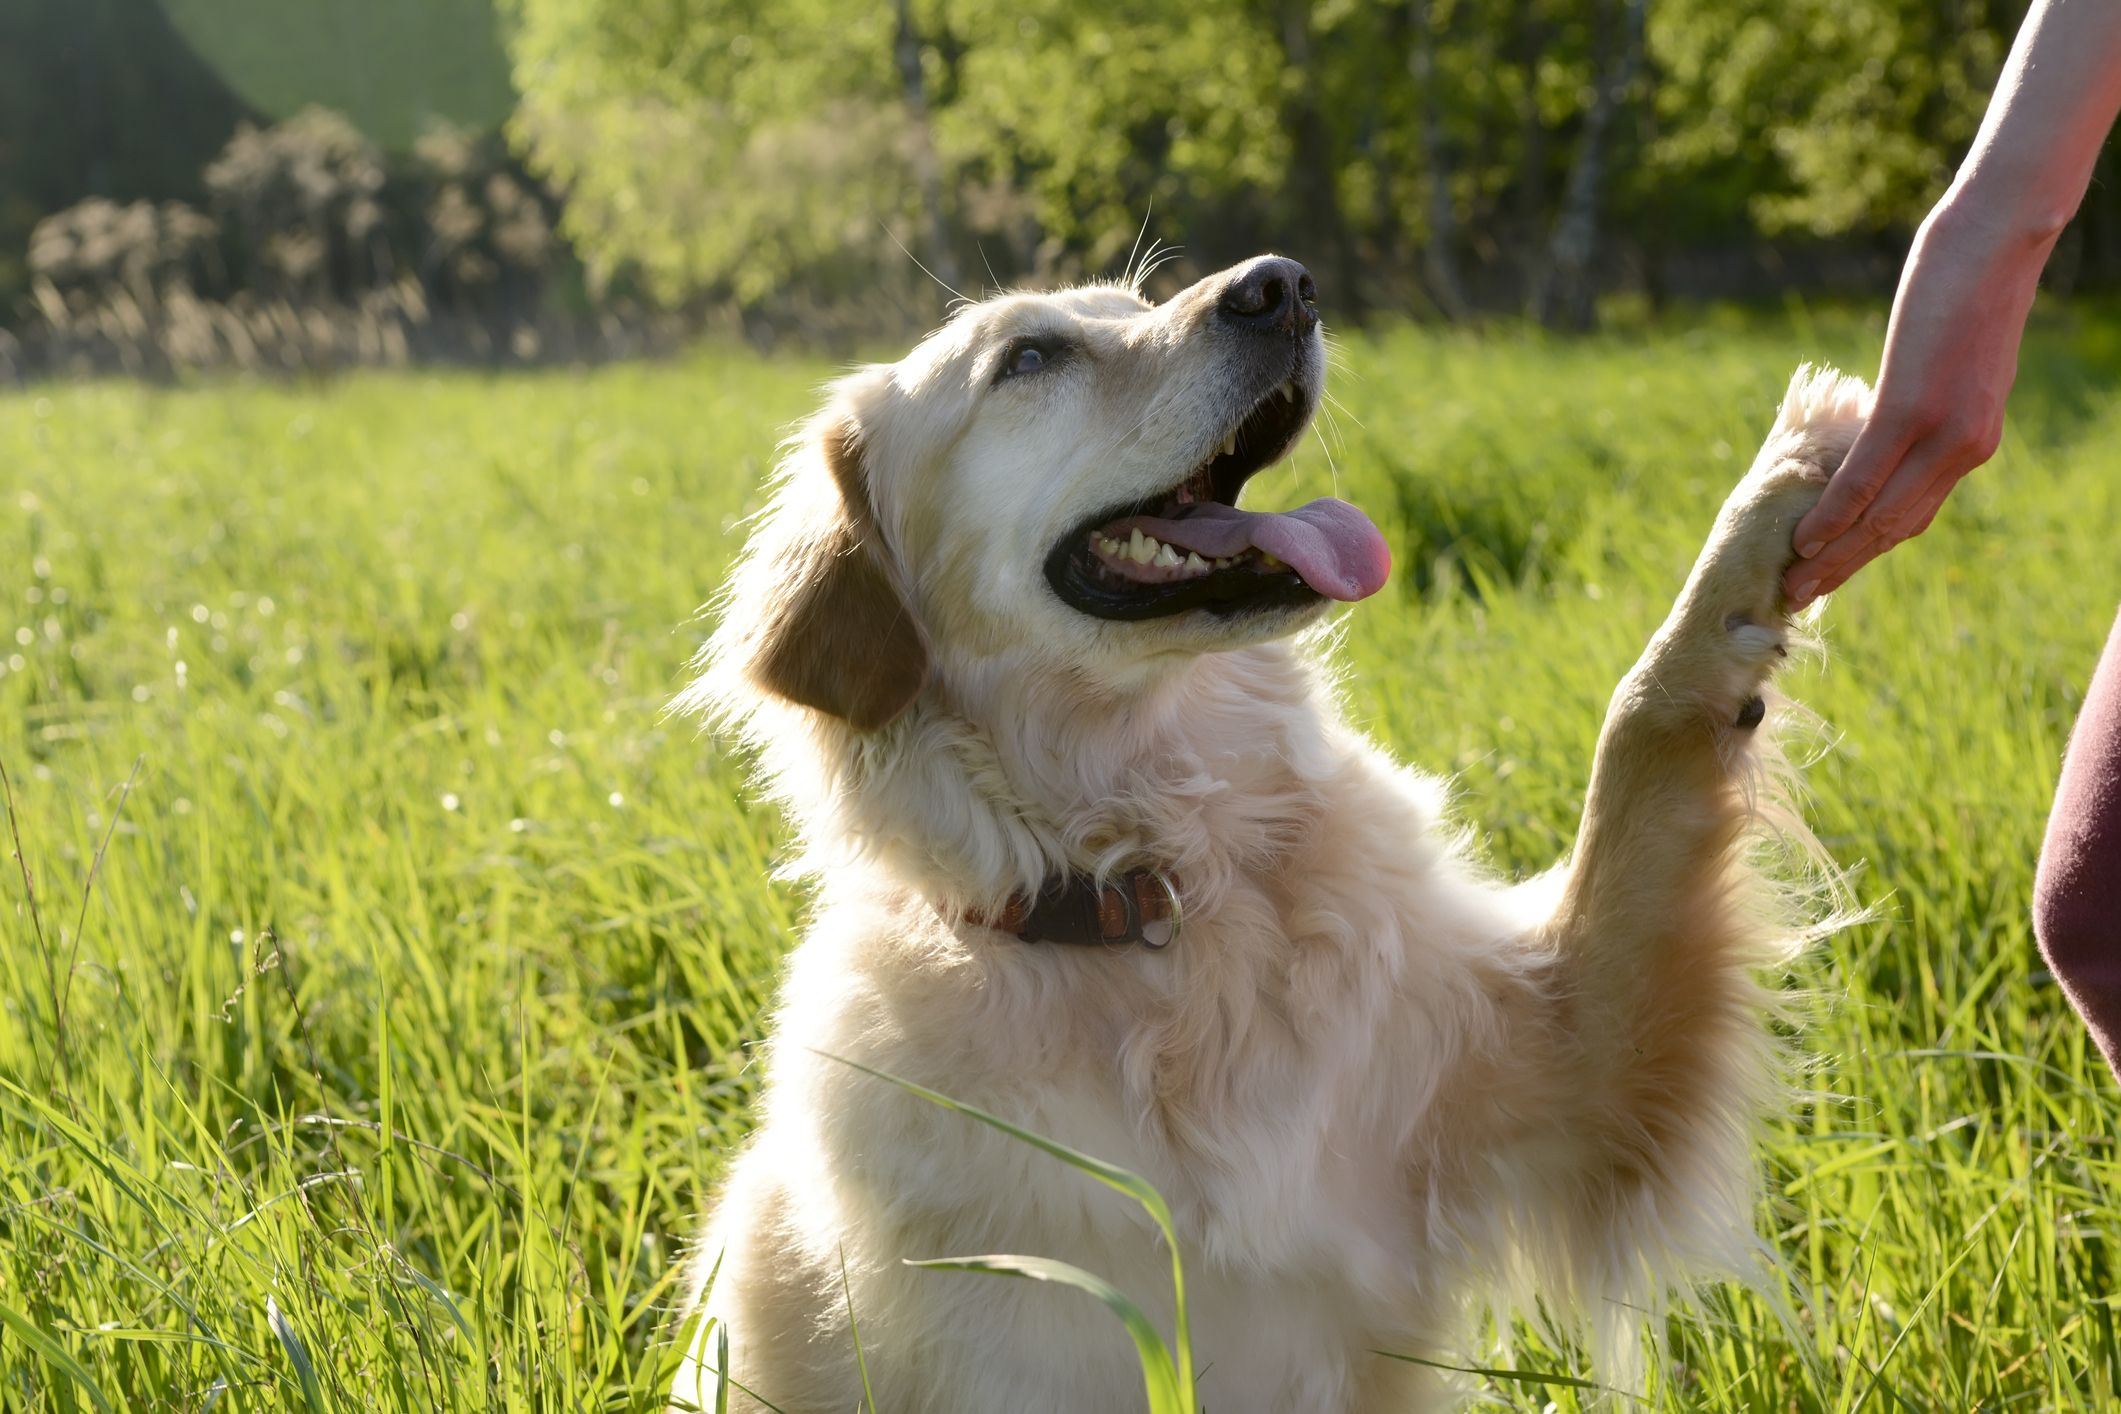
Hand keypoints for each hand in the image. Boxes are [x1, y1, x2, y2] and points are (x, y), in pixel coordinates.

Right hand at [1783, 205, 2045, 607]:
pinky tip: (1803, 535)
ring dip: (1834, 555)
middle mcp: (1966, 449)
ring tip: (1794, 580)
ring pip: (1881, 515)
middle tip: (1800, 595)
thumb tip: (1890, 417)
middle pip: (1896, 528)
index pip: (1914, 514)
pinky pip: (1865, 477)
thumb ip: (1930, 398)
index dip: (1867, 550)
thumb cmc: (1971, 285)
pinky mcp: (1912, 409)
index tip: (1829, 571)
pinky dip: (1832, 513)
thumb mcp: (1955, 359)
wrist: (1998, 242)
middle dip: (1845, 567)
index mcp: (1974, 440)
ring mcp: (1941, 432)